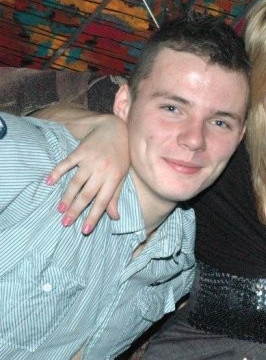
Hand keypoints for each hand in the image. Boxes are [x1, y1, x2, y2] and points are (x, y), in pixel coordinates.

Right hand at [46, 115, 129, 234]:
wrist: (115, 129)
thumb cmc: (121, 155)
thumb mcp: (122, 176)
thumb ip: (116, 196)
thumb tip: (114, 217)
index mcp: (114, 178)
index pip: (103, 202)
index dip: (93, 216)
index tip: (85, 230)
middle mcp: (102, 170)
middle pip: (87, 194)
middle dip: (76, 210)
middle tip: (66, 223)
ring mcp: (90, 160)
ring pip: (76, 182)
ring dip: (67, 196)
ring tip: (59, 209)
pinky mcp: (80, 151)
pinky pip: (66, 163)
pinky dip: (57, 172)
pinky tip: (49, 182)